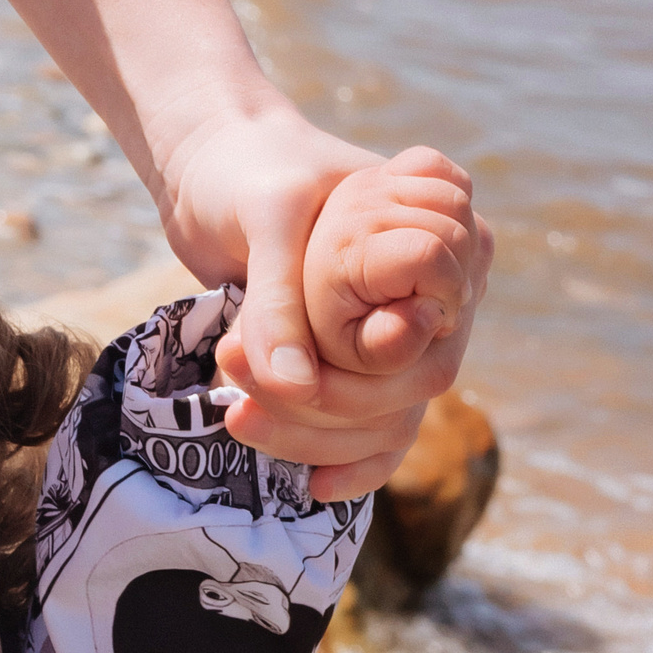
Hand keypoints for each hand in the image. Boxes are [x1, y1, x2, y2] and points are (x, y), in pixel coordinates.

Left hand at [157, 109, 491, 501]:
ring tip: (234, 416)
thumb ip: (280, 297)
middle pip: (411, 388)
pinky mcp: (346, 353)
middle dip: (323, 408)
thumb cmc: (251, 170)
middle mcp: (434, 291)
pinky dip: (336, 452)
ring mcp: (393, 326)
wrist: (210, 165)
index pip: (436, 337)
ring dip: (313, 434)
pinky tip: (309, 487)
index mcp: (441, 237)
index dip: (369, 375)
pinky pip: (364, 421)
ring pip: (388, 415)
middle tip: (234, 394)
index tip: (286, 378)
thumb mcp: (268, 218)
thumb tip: (297, 386)